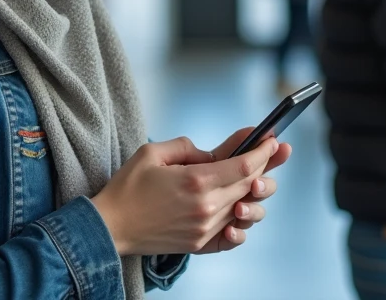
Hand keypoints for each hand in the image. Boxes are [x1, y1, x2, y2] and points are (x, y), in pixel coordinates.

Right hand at [90, 135, 279, 256]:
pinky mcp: (200, 245)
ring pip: (246, 210)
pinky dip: (242, 223)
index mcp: (196, 181)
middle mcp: (206, 207)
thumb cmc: (128, 187)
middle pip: (250, 185)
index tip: (272, 140)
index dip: (263, 151)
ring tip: (255, 180)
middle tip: (274, 151)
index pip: (245, 165)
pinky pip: (233, 236)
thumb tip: (213, 154)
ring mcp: (205, 230)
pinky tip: (241, 210)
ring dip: (255, 193)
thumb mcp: (153, 152)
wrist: (110, 226)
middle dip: (266, 165)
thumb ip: (187, 147)